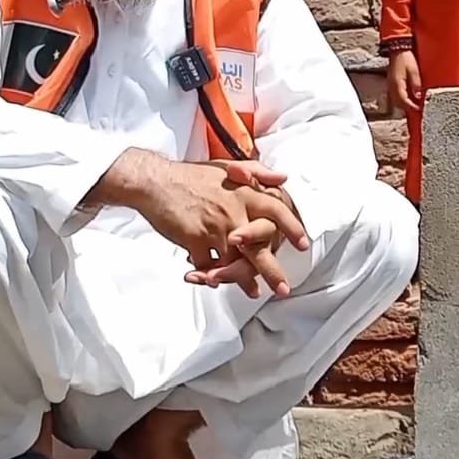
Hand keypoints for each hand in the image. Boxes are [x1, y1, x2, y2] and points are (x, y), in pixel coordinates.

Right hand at [91, 151, 307, 296]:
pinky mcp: (194, 239)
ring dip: (242, 279)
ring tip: (253, 292)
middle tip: (283, 289)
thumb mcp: (227, 167)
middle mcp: (233, 210)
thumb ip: (258, 172)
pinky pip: (207, 265)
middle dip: (272, 271)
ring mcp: (213, 227)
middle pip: (259, 246)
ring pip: (234, 261)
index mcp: (243, 192)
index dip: (291, 228)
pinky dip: (211, 275)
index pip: (276, 210)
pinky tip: (215, 282)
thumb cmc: (190, 175)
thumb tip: (284, 179)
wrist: (155, 181)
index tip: (303, 245)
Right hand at [388, 48, 422, 112]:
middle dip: (408, 108)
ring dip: (404, 105)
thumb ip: (416, 84)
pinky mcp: (392, 84)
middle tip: (418, 110)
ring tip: (414, 106)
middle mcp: (392, 87)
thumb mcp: (414, 71)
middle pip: (399, 104)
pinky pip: (396, 96)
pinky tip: (409, 99)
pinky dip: (402, 100)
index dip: (412, 107)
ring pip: (396, 101)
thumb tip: (418, 97)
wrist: (398, 50)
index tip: (419, 110)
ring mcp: (391, 86)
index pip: (404, 101)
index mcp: (397, 84)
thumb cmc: (406, 59)